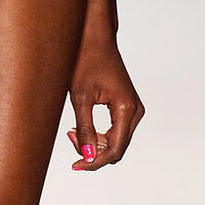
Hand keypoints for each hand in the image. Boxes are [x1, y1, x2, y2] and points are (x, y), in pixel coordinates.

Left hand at [65, 32, 143, 171]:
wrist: (94, 39)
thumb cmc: (85, 62)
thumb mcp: (80, 97)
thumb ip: (85, 129)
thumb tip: (88, 157)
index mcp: (127, 109)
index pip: (115, 149)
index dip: (95, 162)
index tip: (75, 166)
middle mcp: (135, 111)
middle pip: (117, 148)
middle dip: (94, 151)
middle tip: (69, 138)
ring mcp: (133, 109)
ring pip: (116, 141)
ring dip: (95, 143)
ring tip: (72, 132)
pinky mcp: (126, 106)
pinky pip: (115, 131)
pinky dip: (99, 135)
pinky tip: (80, 127)